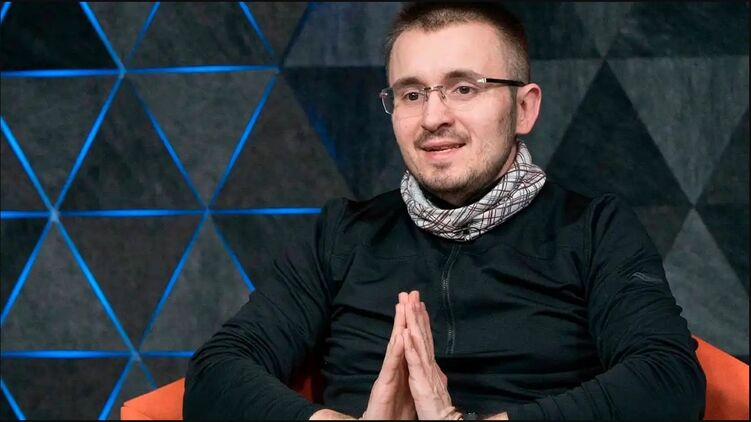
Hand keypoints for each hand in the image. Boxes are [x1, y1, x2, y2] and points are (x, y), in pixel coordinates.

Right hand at [361, 293, 415, 419]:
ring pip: (394, 345)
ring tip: (402, 307)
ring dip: (398, 325)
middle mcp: (394, 367)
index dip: (414, 323)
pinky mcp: (384, 384)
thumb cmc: (394, 412)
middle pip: (400, 337)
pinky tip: (400, 336)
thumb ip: (412, 374)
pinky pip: (391, 364)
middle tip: (408, 293)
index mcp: (403, 368)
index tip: (419, 303)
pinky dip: (396, 349)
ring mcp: (388, 374)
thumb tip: (419, 364)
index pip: (410, 341)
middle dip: (405, 315)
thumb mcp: (409, 390)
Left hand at [403, 291, 458, 419]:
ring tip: (409, 304)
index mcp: (430, 365)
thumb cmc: (437, 408)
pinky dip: (410, 346)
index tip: (418, 302)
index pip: (425, 338)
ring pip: (419, 343)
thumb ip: (433, 373)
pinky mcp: (421, 381)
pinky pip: (415, 362)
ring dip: (414, 322)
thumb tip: (436, 365)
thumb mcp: (434, 386)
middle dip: (417, 313)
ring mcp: (426, 371)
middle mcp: (430, 364)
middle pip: (423, 335)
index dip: (421, 320)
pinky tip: (406, 332)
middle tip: (412, 293)